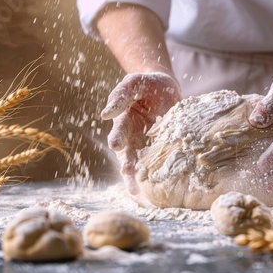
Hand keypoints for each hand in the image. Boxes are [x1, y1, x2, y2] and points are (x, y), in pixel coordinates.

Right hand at [101, 72, 180, 193]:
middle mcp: (135, 136)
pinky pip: (160, 161)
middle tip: (127, 173)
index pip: (119, 132)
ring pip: (142, 163)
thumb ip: (121, 95)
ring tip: (136, 190)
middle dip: (127, 164)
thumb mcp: (134, 83)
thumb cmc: (147, 84)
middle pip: (128, 154)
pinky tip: (158, 186)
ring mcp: (149, 143)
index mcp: (125, 121)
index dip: (118, 138)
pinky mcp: (164, 146)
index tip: (116, 144)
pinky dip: (158, 172)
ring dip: (138, 176)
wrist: (167, 86)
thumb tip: (105, 115)